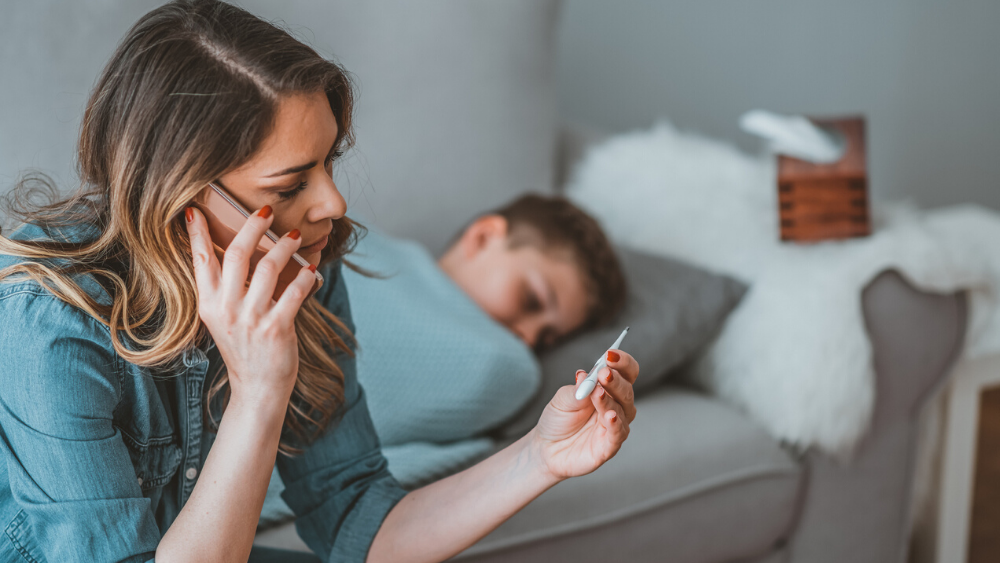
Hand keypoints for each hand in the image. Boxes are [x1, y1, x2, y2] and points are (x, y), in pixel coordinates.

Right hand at [184, 205, 316, 407]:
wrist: (258, 388)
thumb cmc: (244, 348)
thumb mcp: (224, 319)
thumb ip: (226, 290)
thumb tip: (240, 251)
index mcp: (209, 304)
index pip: (200, 261)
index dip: (197, 234)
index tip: (196, 209)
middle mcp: (226, 309)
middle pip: (236, 255)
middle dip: (251, 226)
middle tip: (265, 209)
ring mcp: (251, 320)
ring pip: (267, 268)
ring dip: (284, 247)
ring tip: (294, 236)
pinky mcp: (276, 329)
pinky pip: (293, 292)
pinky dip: (304, 276)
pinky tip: (309, 268)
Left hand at [530, 350, 638, 480]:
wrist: (545, 447)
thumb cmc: (558, 419)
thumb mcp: (562, 398)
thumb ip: (576, 389)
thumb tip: (584, 374)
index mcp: (609, 389)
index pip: (625, 372)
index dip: (622, 362)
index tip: (611, 354)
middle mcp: (617, 406)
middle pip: (626, 390)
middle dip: (616, 380)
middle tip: (604, 373)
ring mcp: (615, 426)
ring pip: (622, 411)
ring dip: (611, 400)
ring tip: (598, 393)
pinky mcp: (609, 446)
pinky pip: (617, 434)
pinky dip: (616, 425)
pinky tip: (609, 416)